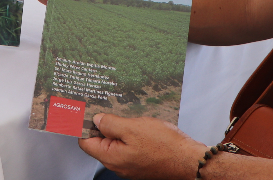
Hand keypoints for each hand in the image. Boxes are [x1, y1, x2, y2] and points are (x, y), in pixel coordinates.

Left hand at [79, 113, 203, 179]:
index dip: (84, 125)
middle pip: (100, 142)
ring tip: (128, 116)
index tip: (85, 111)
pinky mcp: (141, 162)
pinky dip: (130, 135)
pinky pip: (128, 146)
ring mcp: (130, 165)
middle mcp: (118, 165)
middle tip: (109, 108)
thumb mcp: (132, 128)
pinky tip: (139, 125)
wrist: (189, 160)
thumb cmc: (164, 146)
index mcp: (112, 157)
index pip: (86, 142)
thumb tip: (96, 119)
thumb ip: (110, 123)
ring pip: (116, 143)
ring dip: (119, 128)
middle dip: (103, 124)